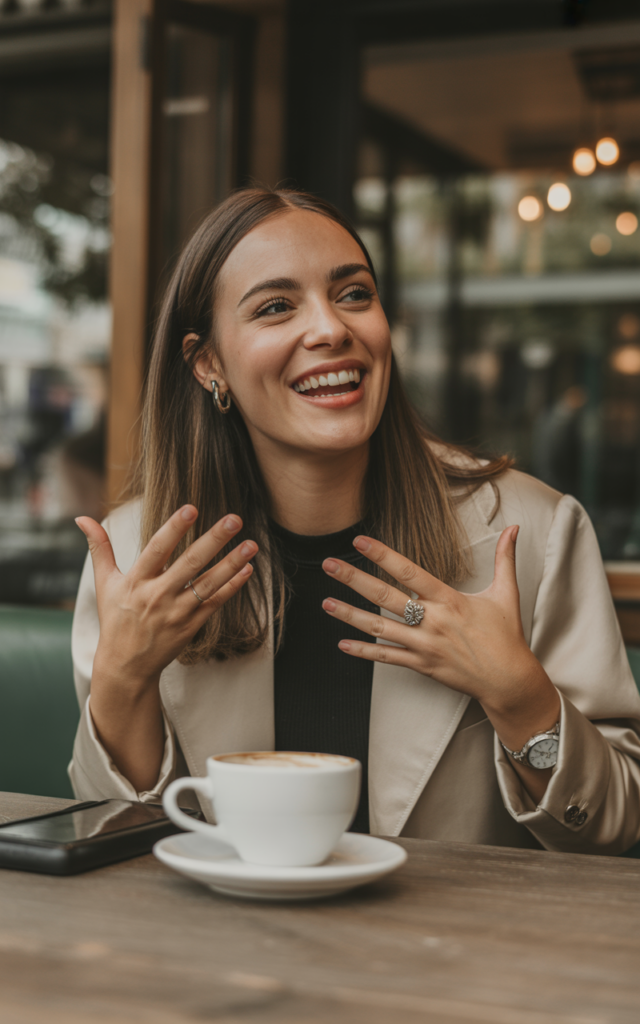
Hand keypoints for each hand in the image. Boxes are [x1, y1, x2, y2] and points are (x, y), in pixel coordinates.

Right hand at [75, 506, 256, 790]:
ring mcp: (177, 612)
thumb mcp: (104, 584)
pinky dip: (232, 587)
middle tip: (234, 520)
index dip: (174, 529)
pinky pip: (215, 603)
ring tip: (251, 544)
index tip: (191, 508)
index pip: (156, 549)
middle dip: (214, 540)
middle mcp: (157, 596)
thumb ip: (99, 548)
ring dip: (232, 563)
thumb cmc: (116, 619)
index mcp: (135, 582)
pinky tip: (247, 569)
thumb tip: (83, 518)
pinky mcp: (191, 626)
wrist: (126, 666)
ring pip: (208, 584)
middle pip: (190, 564)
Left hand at [322, 526, 559, 756]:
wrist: (509, 680)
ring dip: (350, 616)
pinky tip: (343, 644)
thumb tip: (514, 527)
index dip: (383, 556)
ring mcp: (424, 646)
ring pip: (380, 629)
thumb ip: (505, 558)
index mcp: (450, 600)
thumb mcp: (507, 594)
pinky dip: (364, 652)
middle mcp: (433, 621)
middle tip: (329, 564)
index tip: (360, 542)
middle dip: (354, 580)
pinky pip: (387, 658)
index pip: (410, 572)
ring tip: (326, 603)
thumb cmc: (507, 635)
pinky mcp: (422, 665)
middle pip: (385, 597)